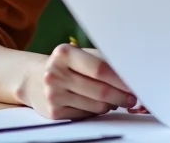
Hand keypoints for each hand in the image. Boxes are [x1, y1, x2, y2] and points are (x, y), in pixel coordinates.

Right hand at [20, 44, 137, 119]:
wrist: (34, 79)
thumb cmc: (66, 65)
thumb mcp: (80, 55)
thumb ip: (103, 61)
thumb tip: (130, 75)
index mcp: (64, 53)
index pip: (100, 68)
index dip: (121, 79)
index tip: (135, 84)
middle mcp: (55, 74)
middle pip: (100, 90)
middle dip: (121, 95)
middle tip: (132, 98)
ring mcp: (53, 94)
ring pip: (96, 106)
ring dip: (111, 104)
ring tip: (114, 99)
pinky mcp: (54, 112)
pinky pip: (86, 115)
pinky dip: (97, 111)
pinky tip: (96, 103)